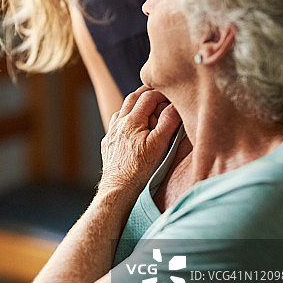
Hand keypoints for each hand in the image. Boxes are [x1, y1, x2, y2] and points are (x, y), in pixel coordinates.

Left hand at [99, 86, 180, 202]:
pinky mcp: (108, 143)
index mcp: (132, 120)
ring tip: (148, 111)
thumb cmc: (140, 169)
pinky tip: (134, 128)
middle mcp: (118, 123)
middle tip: (160, 94)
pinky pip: (117, 124)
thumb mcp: (159, 145)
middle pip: (132, 98)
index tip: (171, 96)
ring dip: (135, 106)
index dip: (161, 93)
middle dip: (147, 93)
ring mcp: (111, 133)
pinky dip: (127, 120)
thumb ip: (168, 122)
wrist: (118, 188)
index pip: (147, 97)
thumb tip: (174, 106)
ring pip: (123, 110)